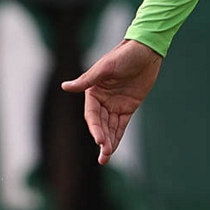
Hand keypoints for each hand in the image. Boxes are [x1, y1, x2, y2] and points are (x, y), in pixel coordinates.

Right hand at [61, 39, 162, 164]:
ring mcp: (114, 105)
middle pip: (100, 124)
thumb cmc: (123, 56)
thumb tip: (65, 87)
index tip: (100, 140)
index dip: (95, 128)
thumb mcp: (105, 68)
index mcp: (93, 91)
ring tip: (105, 158)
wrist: (145, 51)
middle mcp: (102, 100)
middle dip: (102, 140)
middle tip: (104, 155)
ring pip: (110, 128)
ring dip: (108, 142)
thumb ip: (87, 81)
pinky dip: (117, 137)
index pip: (92, 115)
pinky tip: (112, 149)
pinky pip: (121, 125)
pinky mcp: (128, 107)